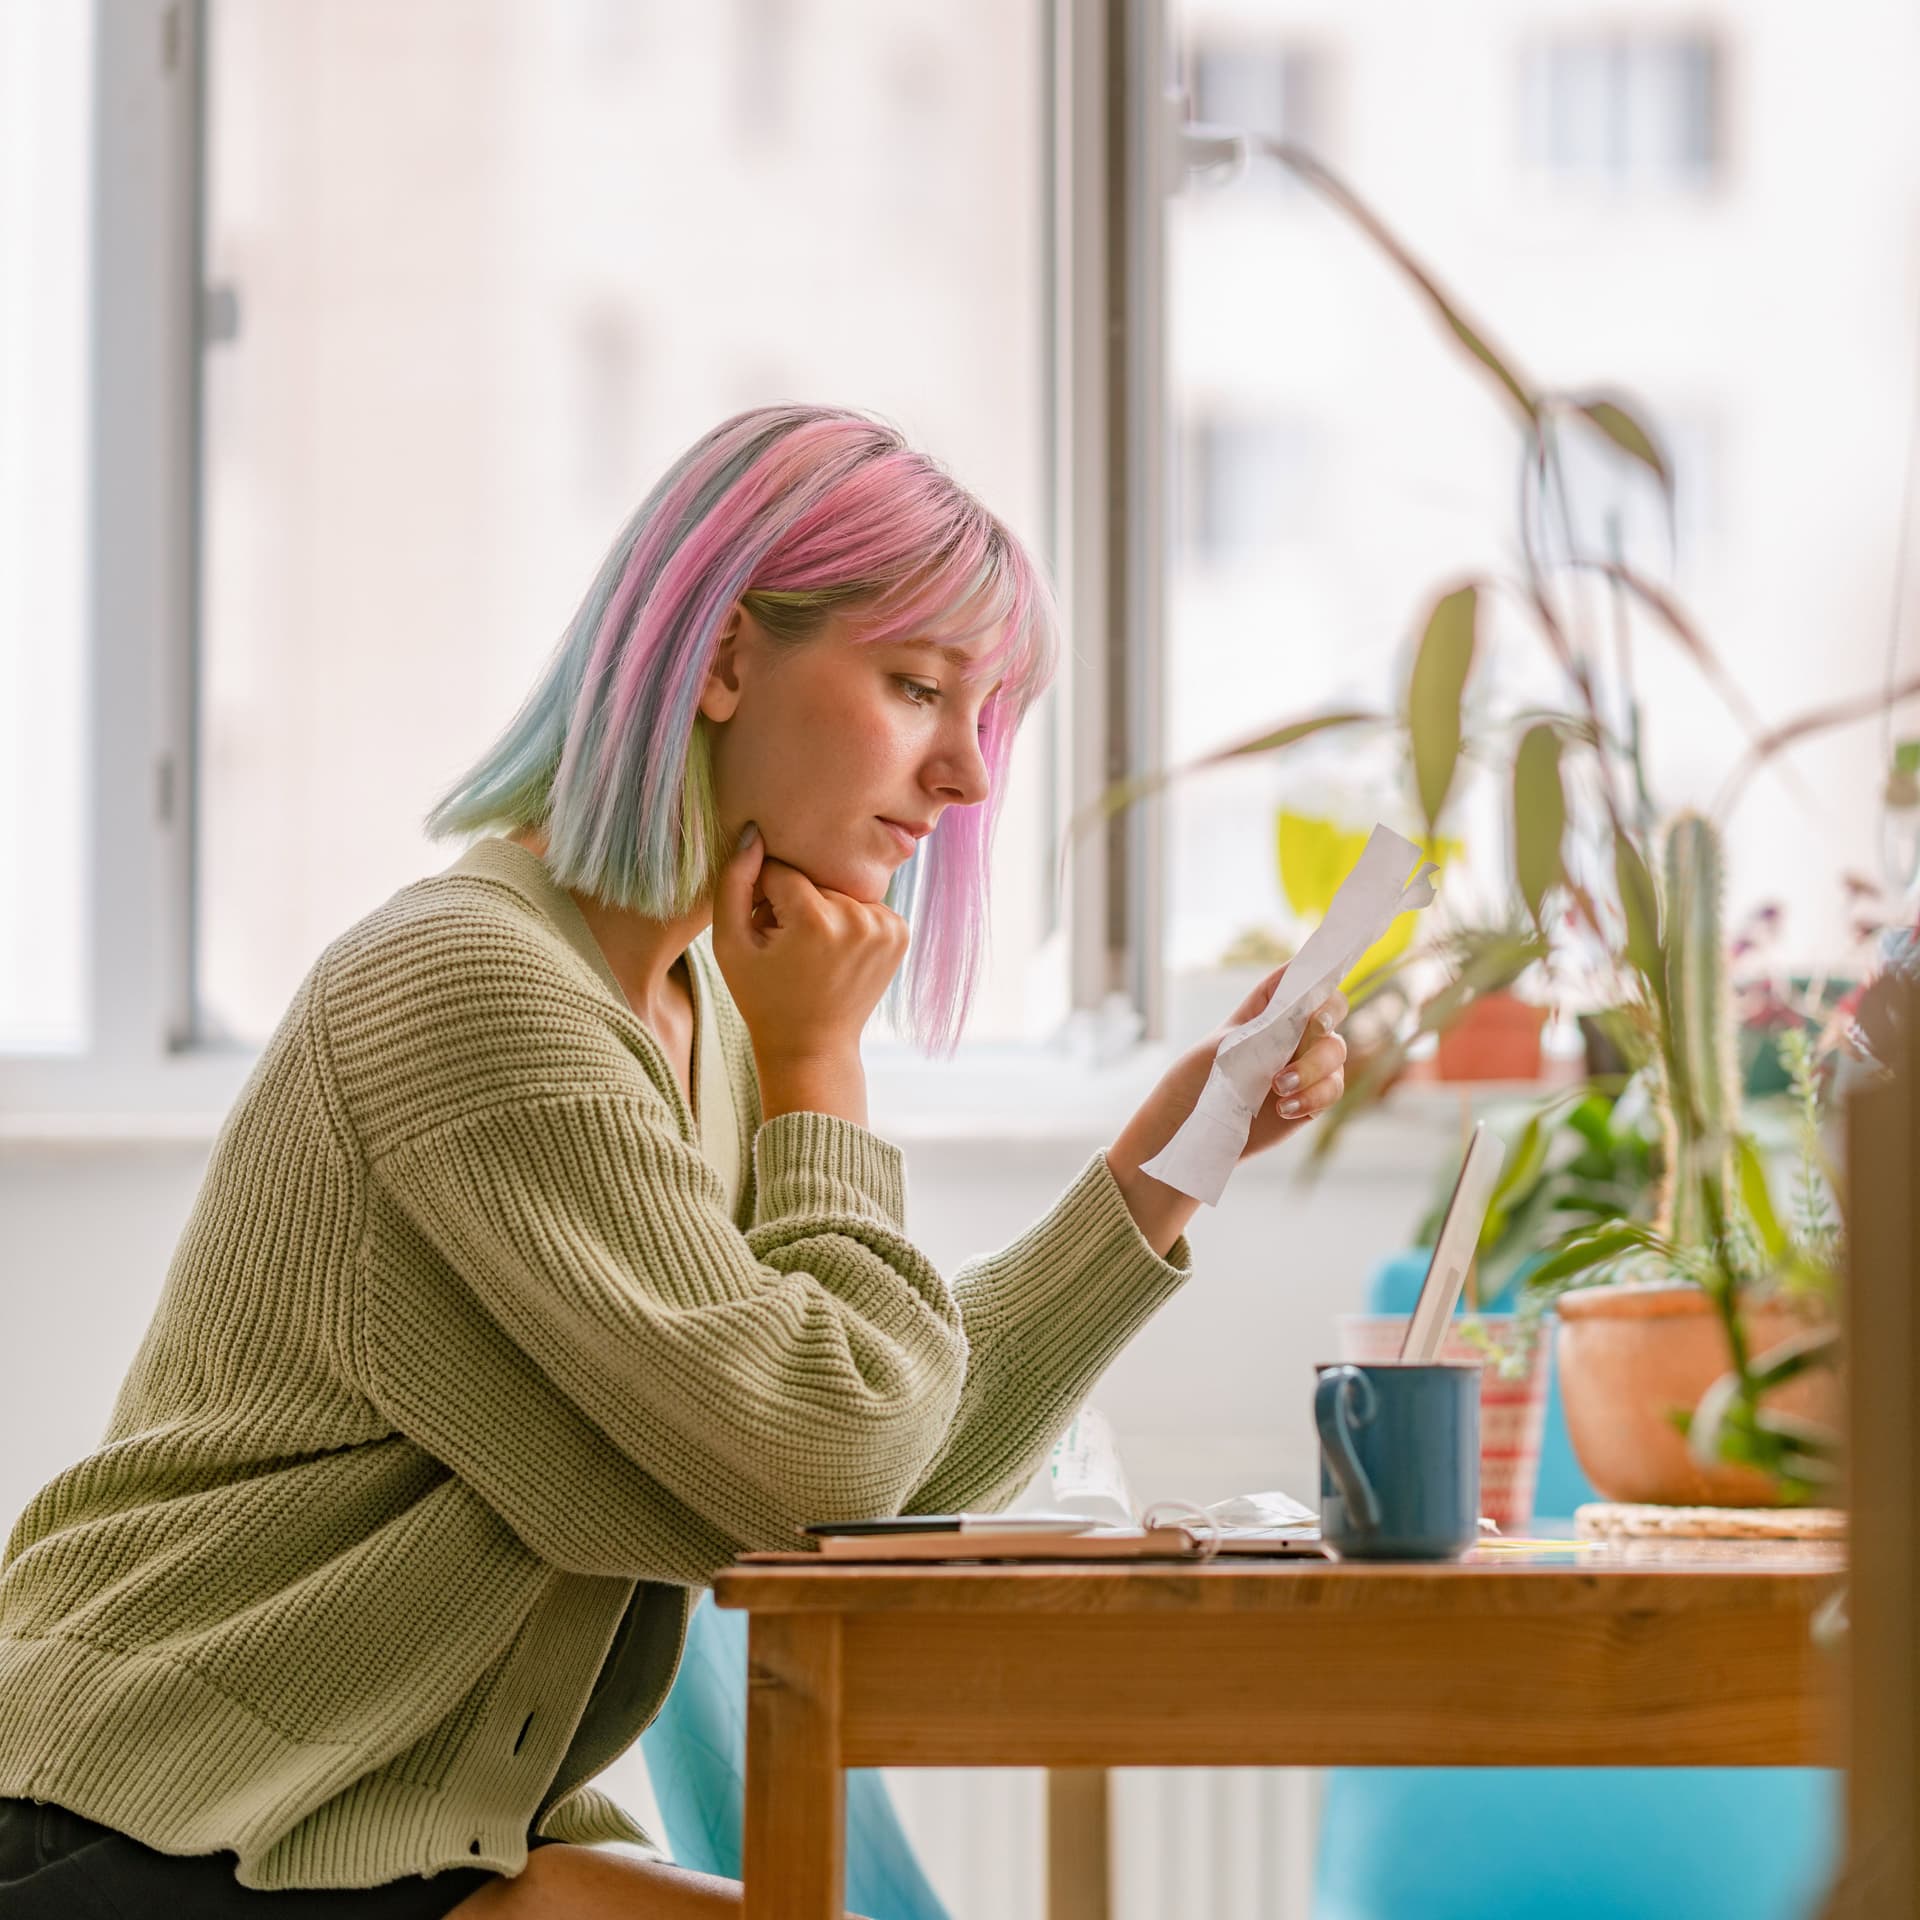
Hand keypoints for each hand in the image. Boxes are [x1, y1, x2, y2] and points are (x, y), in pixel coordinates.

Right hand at [710, 824, 908, 1122]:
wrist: (812, 1045)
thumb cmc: (762, 996)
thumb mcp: (729, 943)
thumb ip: (734, 882)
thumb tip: (754, 832)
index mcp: (816, 920)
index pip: (780, 871)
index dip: (764, 897)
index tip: (764, 928)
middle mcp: (859, 918)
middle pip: (814, 878)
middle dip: (796, 901)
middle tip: (786, 943)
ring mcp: (887, 926)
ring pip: (839, 889)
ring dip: (823, 908)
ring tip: (810, 949)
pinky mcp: (900, 932)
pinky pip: (863, 903)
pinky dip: (849, 919)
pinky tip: (836, 951)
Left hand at [1214, 967, 1350, 1160]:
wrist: (1193, 1121)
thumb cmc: (1201, 1074)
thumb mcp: (1225, 1043)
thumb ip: (1262, 1024)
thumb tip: (1294, 1002)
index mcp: (1270, 1007)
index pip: (1304, 981)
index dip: (1318, 979)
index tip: (1315, 992)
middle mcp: (1294, 1030)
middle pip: (1331, 1012)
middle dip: (1324, 1021)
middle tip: (1313, 1030)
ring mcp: (1308, 1063)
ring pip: (1335, 1052)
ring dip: (1312, 1067)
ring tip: (1278, 1087)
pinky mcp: (1313, 1097)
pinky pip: (1332, 1089)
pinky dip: (1313, 1097)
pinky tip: (1284, 1108)